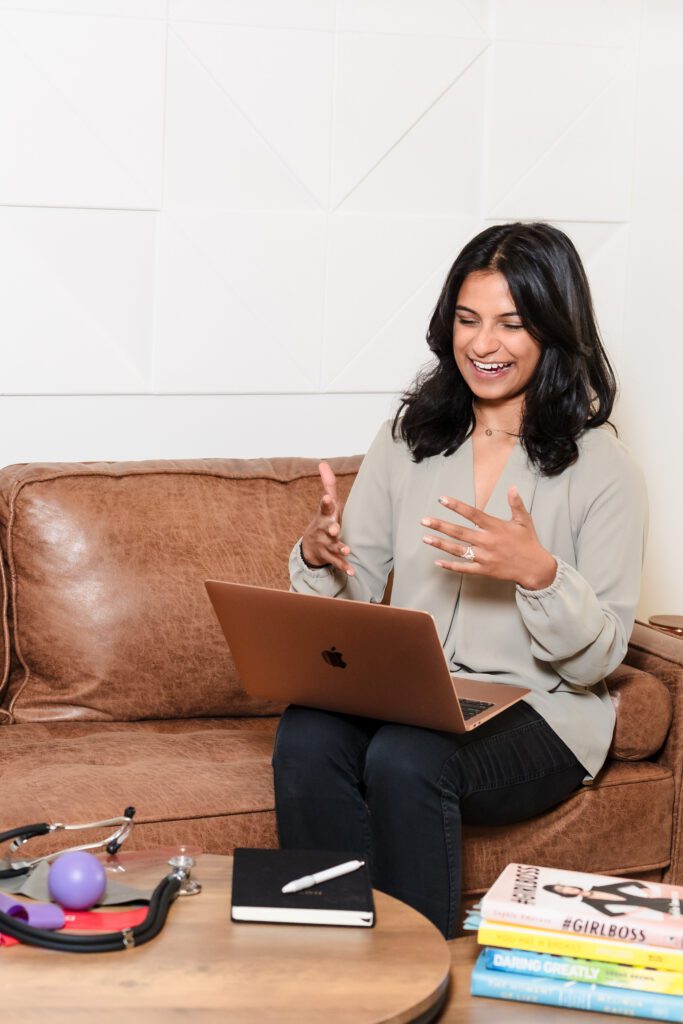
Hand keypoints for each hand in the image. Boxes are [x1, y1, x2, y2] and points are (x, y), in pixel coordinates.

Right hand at [301, 462, 354, 575]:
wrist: (310, 546)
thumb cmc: (324, 519)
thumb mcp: (326, 503)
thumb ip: (328, 484)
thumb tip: (322, 463)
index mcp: (325, 515)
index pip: (325, 507)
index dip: (326, 502)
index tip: (329, 497)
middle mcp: (323, 529)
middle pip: (326, 528)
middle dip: (331, 529)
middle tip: (335, 529)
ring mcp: (324, 544)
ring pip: (332, 546)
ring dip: (340, 549)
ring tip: (347, 551)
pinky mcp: (327, 556)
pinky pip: (336, 562)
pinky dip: (344, 567)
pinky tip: (352, 571)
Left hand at [420, 486, 556, 589]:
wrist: (535, 568)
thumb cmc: (528, 542)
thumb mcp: (524, 520)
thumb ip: (516, 504)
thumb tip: (512, 487)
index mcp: (495, 527)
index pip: (472, 514)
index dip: (456, 506)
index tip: (442, 499)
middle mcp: (487, 541)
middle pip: (459, 532)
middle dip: (440, 525)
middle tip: (424, 520)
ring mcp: (484, 557)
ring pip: (458, 550)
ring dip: (440, 544)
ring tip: (425, 538)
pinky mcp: (484, 570)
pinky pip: (464, 568)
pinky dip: (450, 566)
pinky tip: (437, 562)